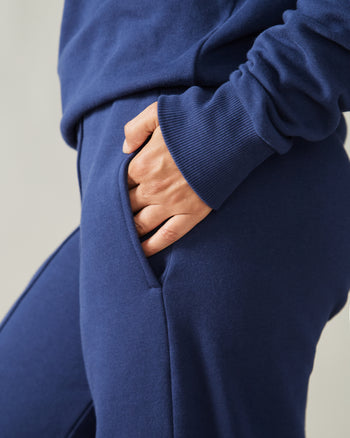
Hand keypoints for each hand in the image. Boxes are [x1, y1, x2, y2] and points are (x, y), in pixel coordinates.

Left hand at [122, 101, 212, 256]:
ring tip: (120, 239)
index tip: (110, 195)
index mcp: (142, 164)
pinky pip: (167, 236)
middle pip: (126, 206)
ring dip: (129, 232)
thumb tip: (124, 149)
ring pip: (141, 224)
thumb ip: (135, 129)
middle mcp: (152, 188)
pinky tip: (142, 252)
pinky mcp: (192, 214)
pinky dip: (152, 246)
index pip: (118, 184)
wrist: (231, 131)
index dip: (113, 190)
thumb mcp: (158, 112)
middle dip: (117, 212)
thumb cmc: (195, 119)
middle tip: (110, 220)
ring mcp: (172, 204)